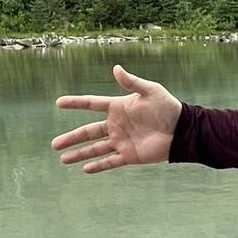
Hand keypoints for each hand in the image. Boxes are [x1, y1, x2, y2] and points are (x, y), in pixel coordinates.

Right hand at [52, 66, 182, 172]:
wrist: (183, 130)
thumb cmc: (168, 108)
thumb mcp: (151, 91)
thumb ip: (132, 82)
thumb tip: (115, 68)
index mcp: (118, 107)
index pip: (92, 104)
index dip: (76, 103)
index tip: (59, 103)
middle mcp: (116, 125)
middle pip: (88, 132)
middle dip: (71, 138)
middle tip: (54, 145)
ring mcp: (122, 141)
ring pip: (95, 149)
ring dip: (80, 154)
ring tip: (63, 159)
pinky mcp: (130, 155)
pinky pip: (111, 161)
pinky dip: (99, 166)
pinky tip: (85, 169)